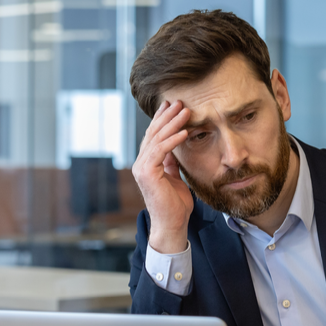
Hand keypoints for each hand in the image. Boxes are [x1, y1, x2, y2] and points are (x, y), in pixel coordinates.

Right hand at [132, 100, 193, 253]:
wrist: (172, 224)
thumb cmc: (175, 204)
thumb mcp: (175, 177)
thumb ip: (171, 162)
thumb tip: (175, 148)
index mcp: (147, 163)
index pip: (154, 136)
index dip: (163, 120)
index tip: (173, 106)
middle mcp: (141, 163)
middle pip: (153, 134)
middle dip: (167, 116)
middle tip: (179, 101)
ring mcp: (141, 168)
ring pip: (157, 139)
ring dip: (172, 123)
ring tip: (185, 111)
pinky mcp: (146, 173)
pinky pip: (160, 151)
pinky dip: (173, 140)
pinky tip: (184, 131)